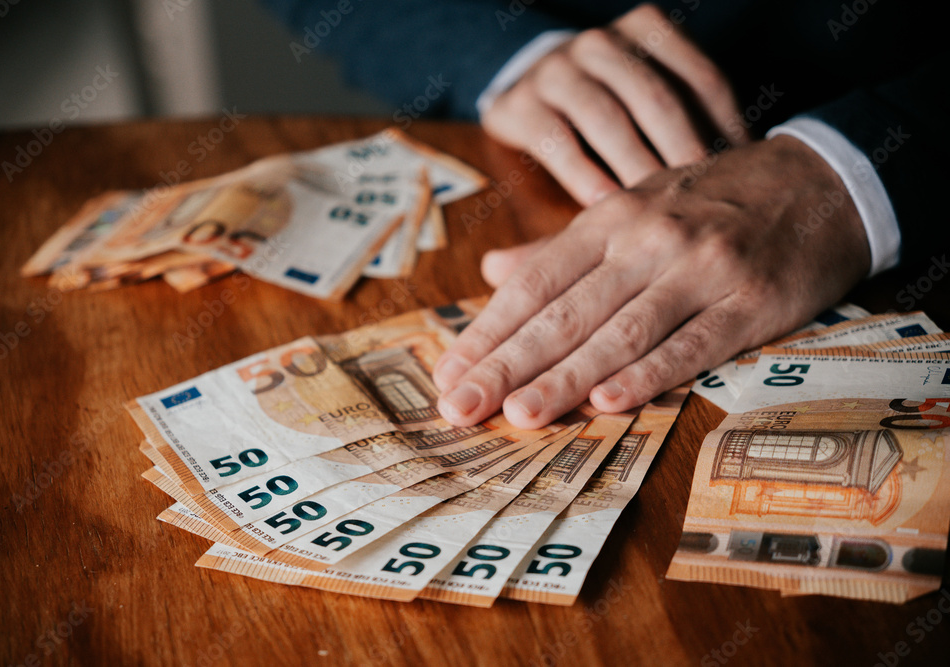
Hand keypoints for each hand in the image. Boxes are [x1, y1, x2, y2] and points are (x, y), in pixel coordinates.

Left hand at [433, 136, 870, 427]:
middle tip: (459, 408)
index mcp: (608, 221)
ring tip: (518, 416)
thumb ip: (559, 249)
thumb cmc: (707, 203)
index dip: (488, 331)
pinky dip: (649, 373)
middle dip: (507, 364)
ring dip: (566, 377)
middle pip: (565, 312)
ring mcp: (701, 271)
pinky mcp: (751, 302)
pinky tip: (608, 401)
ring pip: (621, 331)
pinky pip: (693, 343)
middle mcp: (647, 241)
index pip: (534, 284)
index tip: (448, 374)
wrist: (817, 182)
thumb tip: (490, 269)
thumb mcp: (629, 209)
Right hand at [481, 3, 748, 206]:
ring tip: (661, 219)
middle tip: (708, 209)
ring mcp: (554, 69)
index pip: (701, 79)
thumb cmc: (608, 108)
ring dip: (636, 172)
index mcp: (646, 28)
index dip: (726, 130)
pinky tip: (606, 213)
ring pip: (607, 121)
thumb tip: (752, 164)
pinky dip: (586, 179)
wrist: (524, 92)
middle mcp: (599, 41)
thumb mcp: (647, 97)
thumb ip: (686, 120)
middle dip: (684, 157)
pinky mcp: (517, 105)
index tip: (746, 178)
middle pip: (656, 100)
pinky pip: (558, 145)